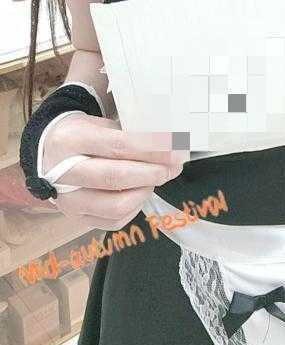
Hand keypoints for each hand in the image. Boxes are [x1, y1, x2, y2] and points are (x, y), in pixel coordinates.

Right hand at [42, 113, 187, 230]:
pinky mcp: (75, 218)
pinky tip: (141, 191)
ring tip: (156, 177)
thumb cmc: (82, 135)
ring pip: (116, 205)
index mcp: (70, 140)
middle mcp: (63, 173)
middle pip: (116, 177)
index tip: (175, 149)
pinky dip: (135, 207)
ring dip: (145, 191)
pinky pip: (114, 221)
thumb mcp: (100, 123)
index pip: (117, 145)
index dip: (151, 149)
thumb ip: (130, 134)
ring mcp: (67, 200)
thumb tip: (168, 145)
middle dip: (153, 172)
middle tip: (175, 166)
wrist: (49, 155)